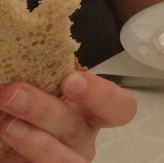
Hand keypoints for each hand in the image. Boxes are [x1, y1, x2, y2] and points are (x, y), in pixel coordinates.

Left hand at [0, 71, 135, 161]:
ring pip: (61, 159)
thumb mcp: (44, 88)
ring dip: (33, 141)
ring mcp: (63, 159)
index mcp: (91, 113)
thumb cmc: (32, 108)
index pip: (120, 107)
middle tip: (14, 93)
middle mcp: (81, 140)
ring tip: (7, 125)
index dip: (102, 96)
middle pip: (77, 129)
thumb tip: (22, 46)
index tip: (73, 80)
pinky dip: (15, 159)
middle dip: (44, 110)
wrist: (11, 130)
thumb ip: (44, 76)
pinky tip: (2, 148)